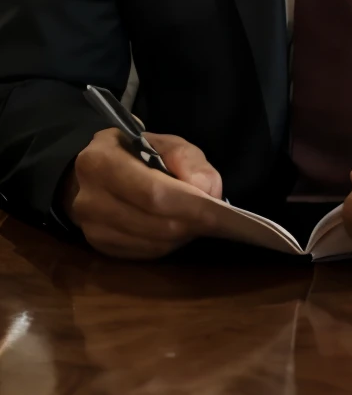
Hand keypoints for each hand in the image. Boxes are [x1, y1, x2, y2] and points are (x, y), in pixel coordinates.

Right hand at [61, 127, 223, 260]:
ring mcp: (91, 227)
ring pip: (152, 242)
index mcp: (101, 161)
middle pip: (154, 222)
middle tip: (220, 221)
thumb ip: (186, 159)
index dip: (189, 205)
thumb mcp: (162, 142)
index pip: (153, 191)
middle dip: (192, 223)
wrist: (92, 173)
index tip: (219, 212)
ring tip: (201, 223)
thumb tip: (206, 192)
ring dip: (183, 236)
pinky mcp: (99, 246)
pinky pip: (144, 252)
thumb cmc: (134, 153)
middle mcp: (89, 198)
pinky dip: (168, 245)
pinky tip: (179, 232)